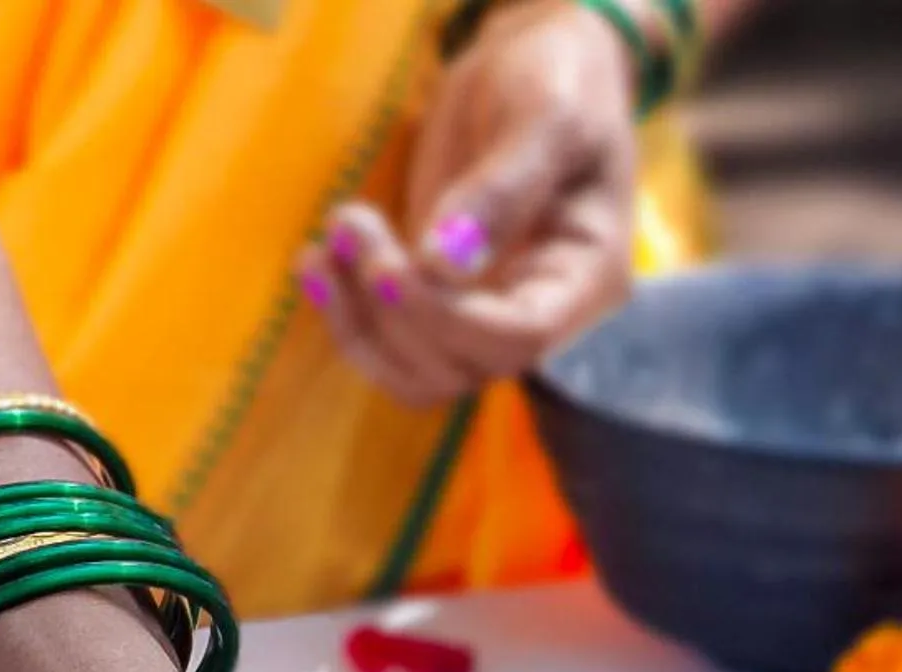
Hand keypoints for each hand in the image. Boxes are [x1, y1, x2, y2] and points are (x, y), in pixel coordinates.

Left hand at [296, 0, 639, 405]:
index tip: (389, 267)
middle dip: (395, 309)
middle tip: (347, 221)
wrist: (535, 66)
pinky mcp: (443, 300)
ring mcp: (489, 313)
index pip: (522, 337)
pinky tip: (316, 263)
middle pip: (465, 365)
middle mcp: (541, 313)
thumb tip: (443, 261)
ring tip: (323, 247)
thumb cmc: (561, 78)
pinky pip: (395, 346)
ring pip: (423, 375)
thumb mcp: (548, 113)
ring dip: (362, 327)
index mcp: (586, 279)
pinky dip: (350, 320)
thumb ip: (503, 186)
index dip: (449, 318)